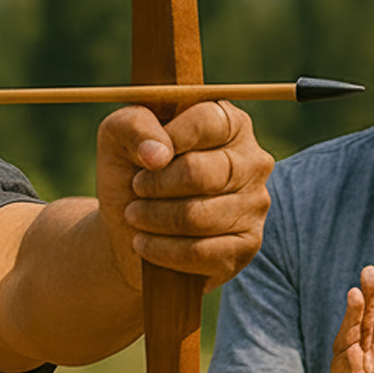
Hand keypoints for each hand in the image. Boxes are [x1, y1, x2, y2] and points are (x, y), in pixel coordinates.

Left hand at [94, 101, 272, 289]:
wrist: (127, 228)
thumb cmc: (131, 172)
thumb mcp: (119, 136)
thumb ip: (133, 125)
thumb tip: (158, 154)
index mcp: (229, 122)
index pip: (209, 120)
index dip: (169, 139)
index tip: (144, 156)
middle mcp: (252, 161)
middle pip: (200, 173)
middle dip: (154, 185)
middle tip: (136, 188)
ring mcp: (254, 204)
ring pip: (197, 216)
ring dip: (152, 218)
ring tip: (135, 215)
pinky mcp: (247, 245)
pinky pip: (201, 252)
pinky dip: (161, 249)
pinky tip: (143, 243)